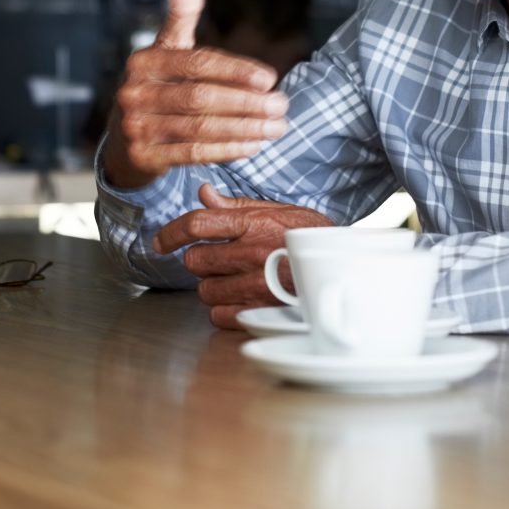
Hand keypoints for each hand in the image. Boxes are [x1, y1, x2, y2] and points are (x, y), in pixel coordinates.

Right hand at [103, 0, 290, 188]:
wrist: (124, 142)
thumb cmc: (159, 86)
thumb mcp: (168, 47)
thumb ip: (181, 10)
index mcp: (144, 60)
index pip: (197, 63)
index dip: (236, 71)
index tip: (270, 78)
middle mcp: (134, 92)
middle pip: (200, 97)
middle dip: (247, 103)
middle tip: (282, 106)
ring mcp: (135, 127)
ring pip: (199, 127)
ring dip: (244, 128)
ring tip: (277, 128)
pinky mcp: (143, 157)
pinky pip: (192, 153)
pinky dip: (226, 150)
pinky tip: (253, 147)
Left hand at [157, 183, 333, 329]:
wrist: (348, 270)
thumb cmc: (314, 238)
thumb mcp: (281, 211)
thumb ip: (238, 204)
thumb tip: (204, 192)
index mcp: (255, 223)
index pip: (197, 224)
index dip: (171, 232)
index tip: (160, 241)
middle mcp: (253, 253)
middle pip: (195, 261)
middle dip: (199, 261)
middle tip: (215, 261)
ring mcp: (258, 285)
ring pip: (205, 291)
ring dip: (212, 287)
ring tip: (233, 280)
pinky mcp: (262, 312)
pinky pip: (219, 316)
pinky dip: (224, 310)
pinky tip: (240, 299)